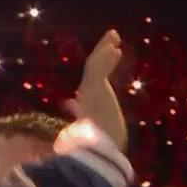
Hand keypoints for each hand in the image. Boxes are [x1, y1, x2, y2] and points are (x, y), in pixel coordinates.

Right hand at [65, 29, 127, 151]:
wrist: (98, 150)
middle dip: (103, 50)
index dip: (103, 61)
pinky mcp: (93, 90)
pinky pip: (99, 70)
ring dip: (104, 49)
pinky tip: (116, 49)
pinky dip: (106, 58)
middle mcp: (86, 92)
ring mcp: (89, 90)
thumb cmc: (99, 142)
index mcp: (88, 99)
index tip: (114, 51)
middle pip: (93, 65)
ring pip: (94, 63)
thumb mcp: (92, 124)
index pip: (94, 75)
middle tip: (114, 37)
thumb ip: (79, 112)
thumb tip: (70, 104)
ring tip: (115, 36)